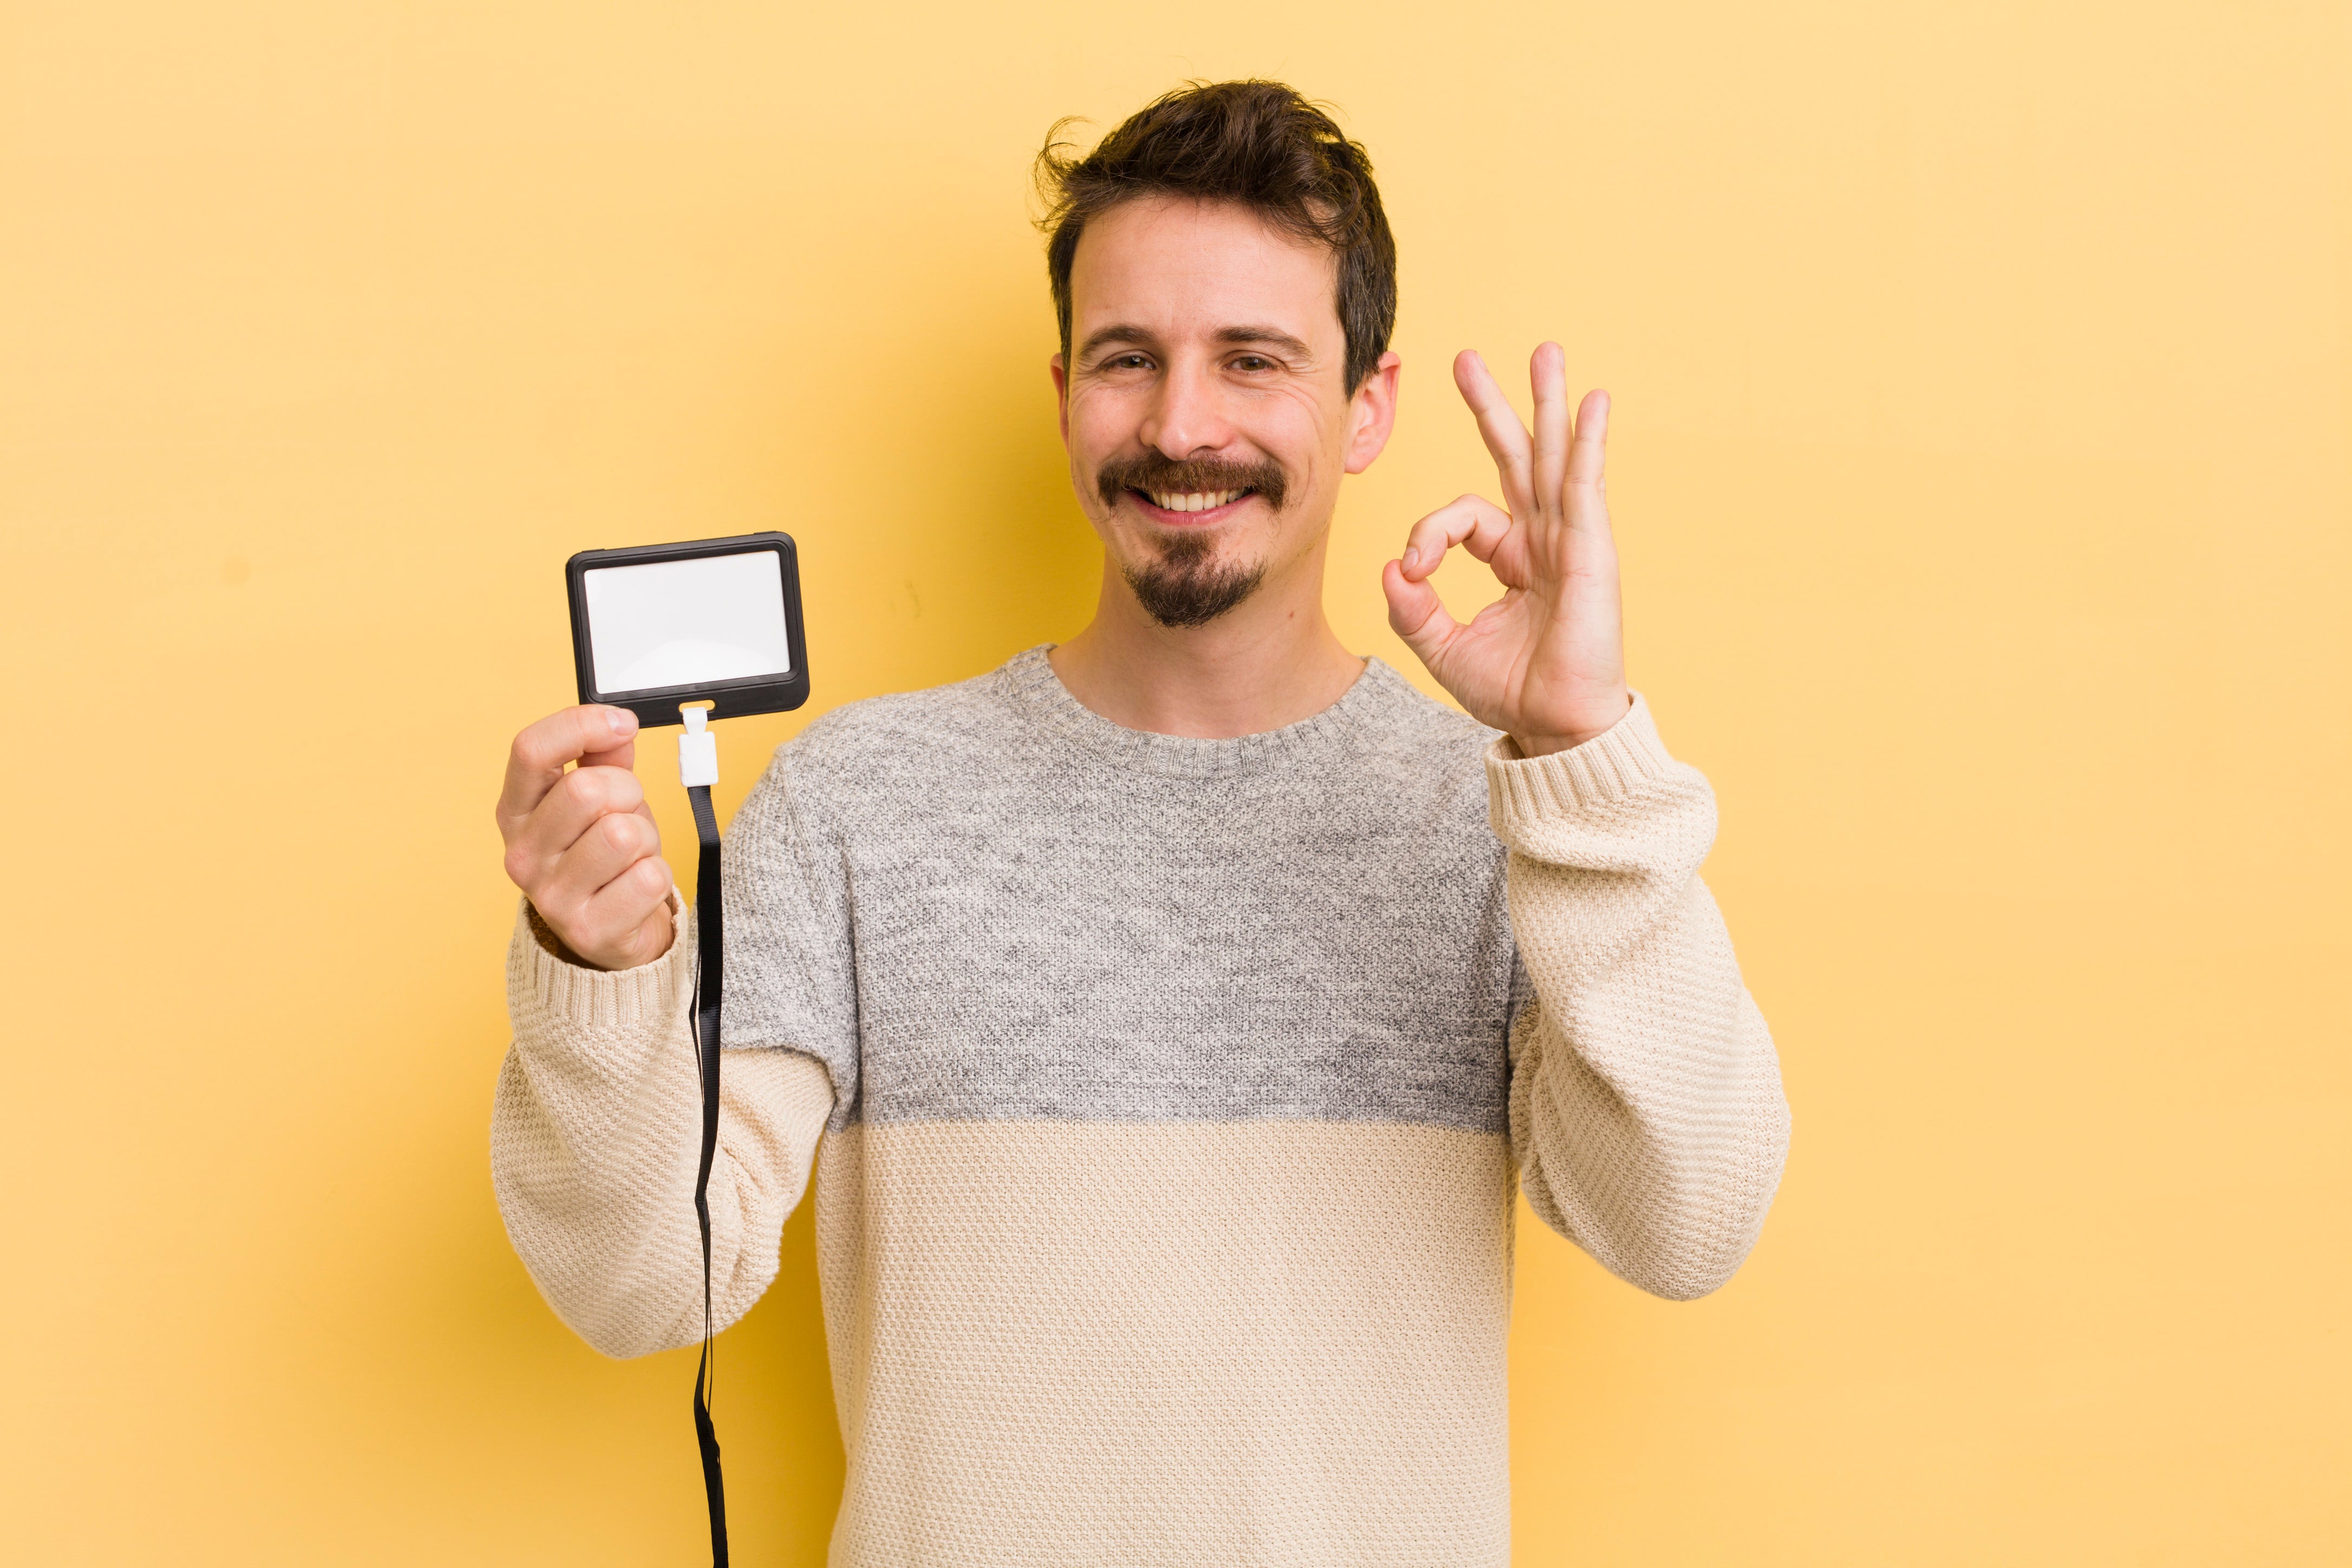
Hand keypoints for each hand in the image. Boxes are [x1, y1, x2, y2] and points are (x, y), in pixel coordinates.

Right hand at [495, 705, 675, 970]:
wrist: (611, 932)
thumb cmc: (603, 855)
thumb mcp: (600, 799)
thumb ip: (603, 756)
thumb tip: (617, 723)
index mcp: (515, 812)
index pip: (530, 750)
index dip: (582, 725)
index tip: (622, 725)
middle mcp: (521, 855)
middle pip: (587, 791)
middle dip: (627, 793)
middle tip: (629, 813)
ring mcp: (551, 897)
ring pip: (623, 835)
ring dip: (645, 840)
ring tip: (632, 855)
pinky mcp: (588, 932)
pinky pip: (649, 879)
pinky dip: (657, 877)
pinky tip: (636, 887)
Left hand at [1382, 344, 1629, 755]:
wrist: (1554, 725)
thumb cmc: (1512, 690)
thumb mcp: (1442, 646)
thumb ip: (1412, 608)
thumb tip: (1389, 569)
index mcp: (1512, 557)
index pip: (1463, 516)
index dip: (1427, 534)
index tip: (1411, 570)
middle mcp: (1542, 539)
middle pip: (1515, 457)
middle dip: (1493, 405)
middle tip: (1466, 358)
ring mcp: (1570, 540)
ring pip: (1552, 457)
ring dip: (1548, 402)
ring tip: (1546, 350)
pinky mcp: (1591, 550)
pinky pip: (1586, 485)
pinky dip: (1589, 443)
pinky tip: (1594, 403)